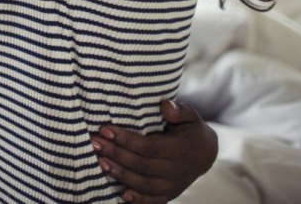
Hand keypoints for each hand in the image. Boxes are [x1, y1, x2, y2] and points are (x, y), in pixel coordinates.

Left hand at [91, 99, 217, 202]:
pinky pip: (152, 201)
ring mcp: (172, 185)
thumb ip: (179, 110)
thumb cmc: (191, 130)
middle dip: (115, 154)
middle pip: (140, 165)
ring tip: (99, 162)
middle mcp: (175, 170)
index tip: (105, 129)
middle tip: (94, 142)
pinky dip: (137, 200)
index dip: (125, 139)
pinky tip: (120, 194)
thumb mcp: (190, 116)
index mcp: (179, 150)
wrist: (207, 154)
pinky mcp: (169, 195)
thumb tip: (164, 106)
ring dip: (120, 174)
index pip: (148, 146)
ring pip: (143, 184)